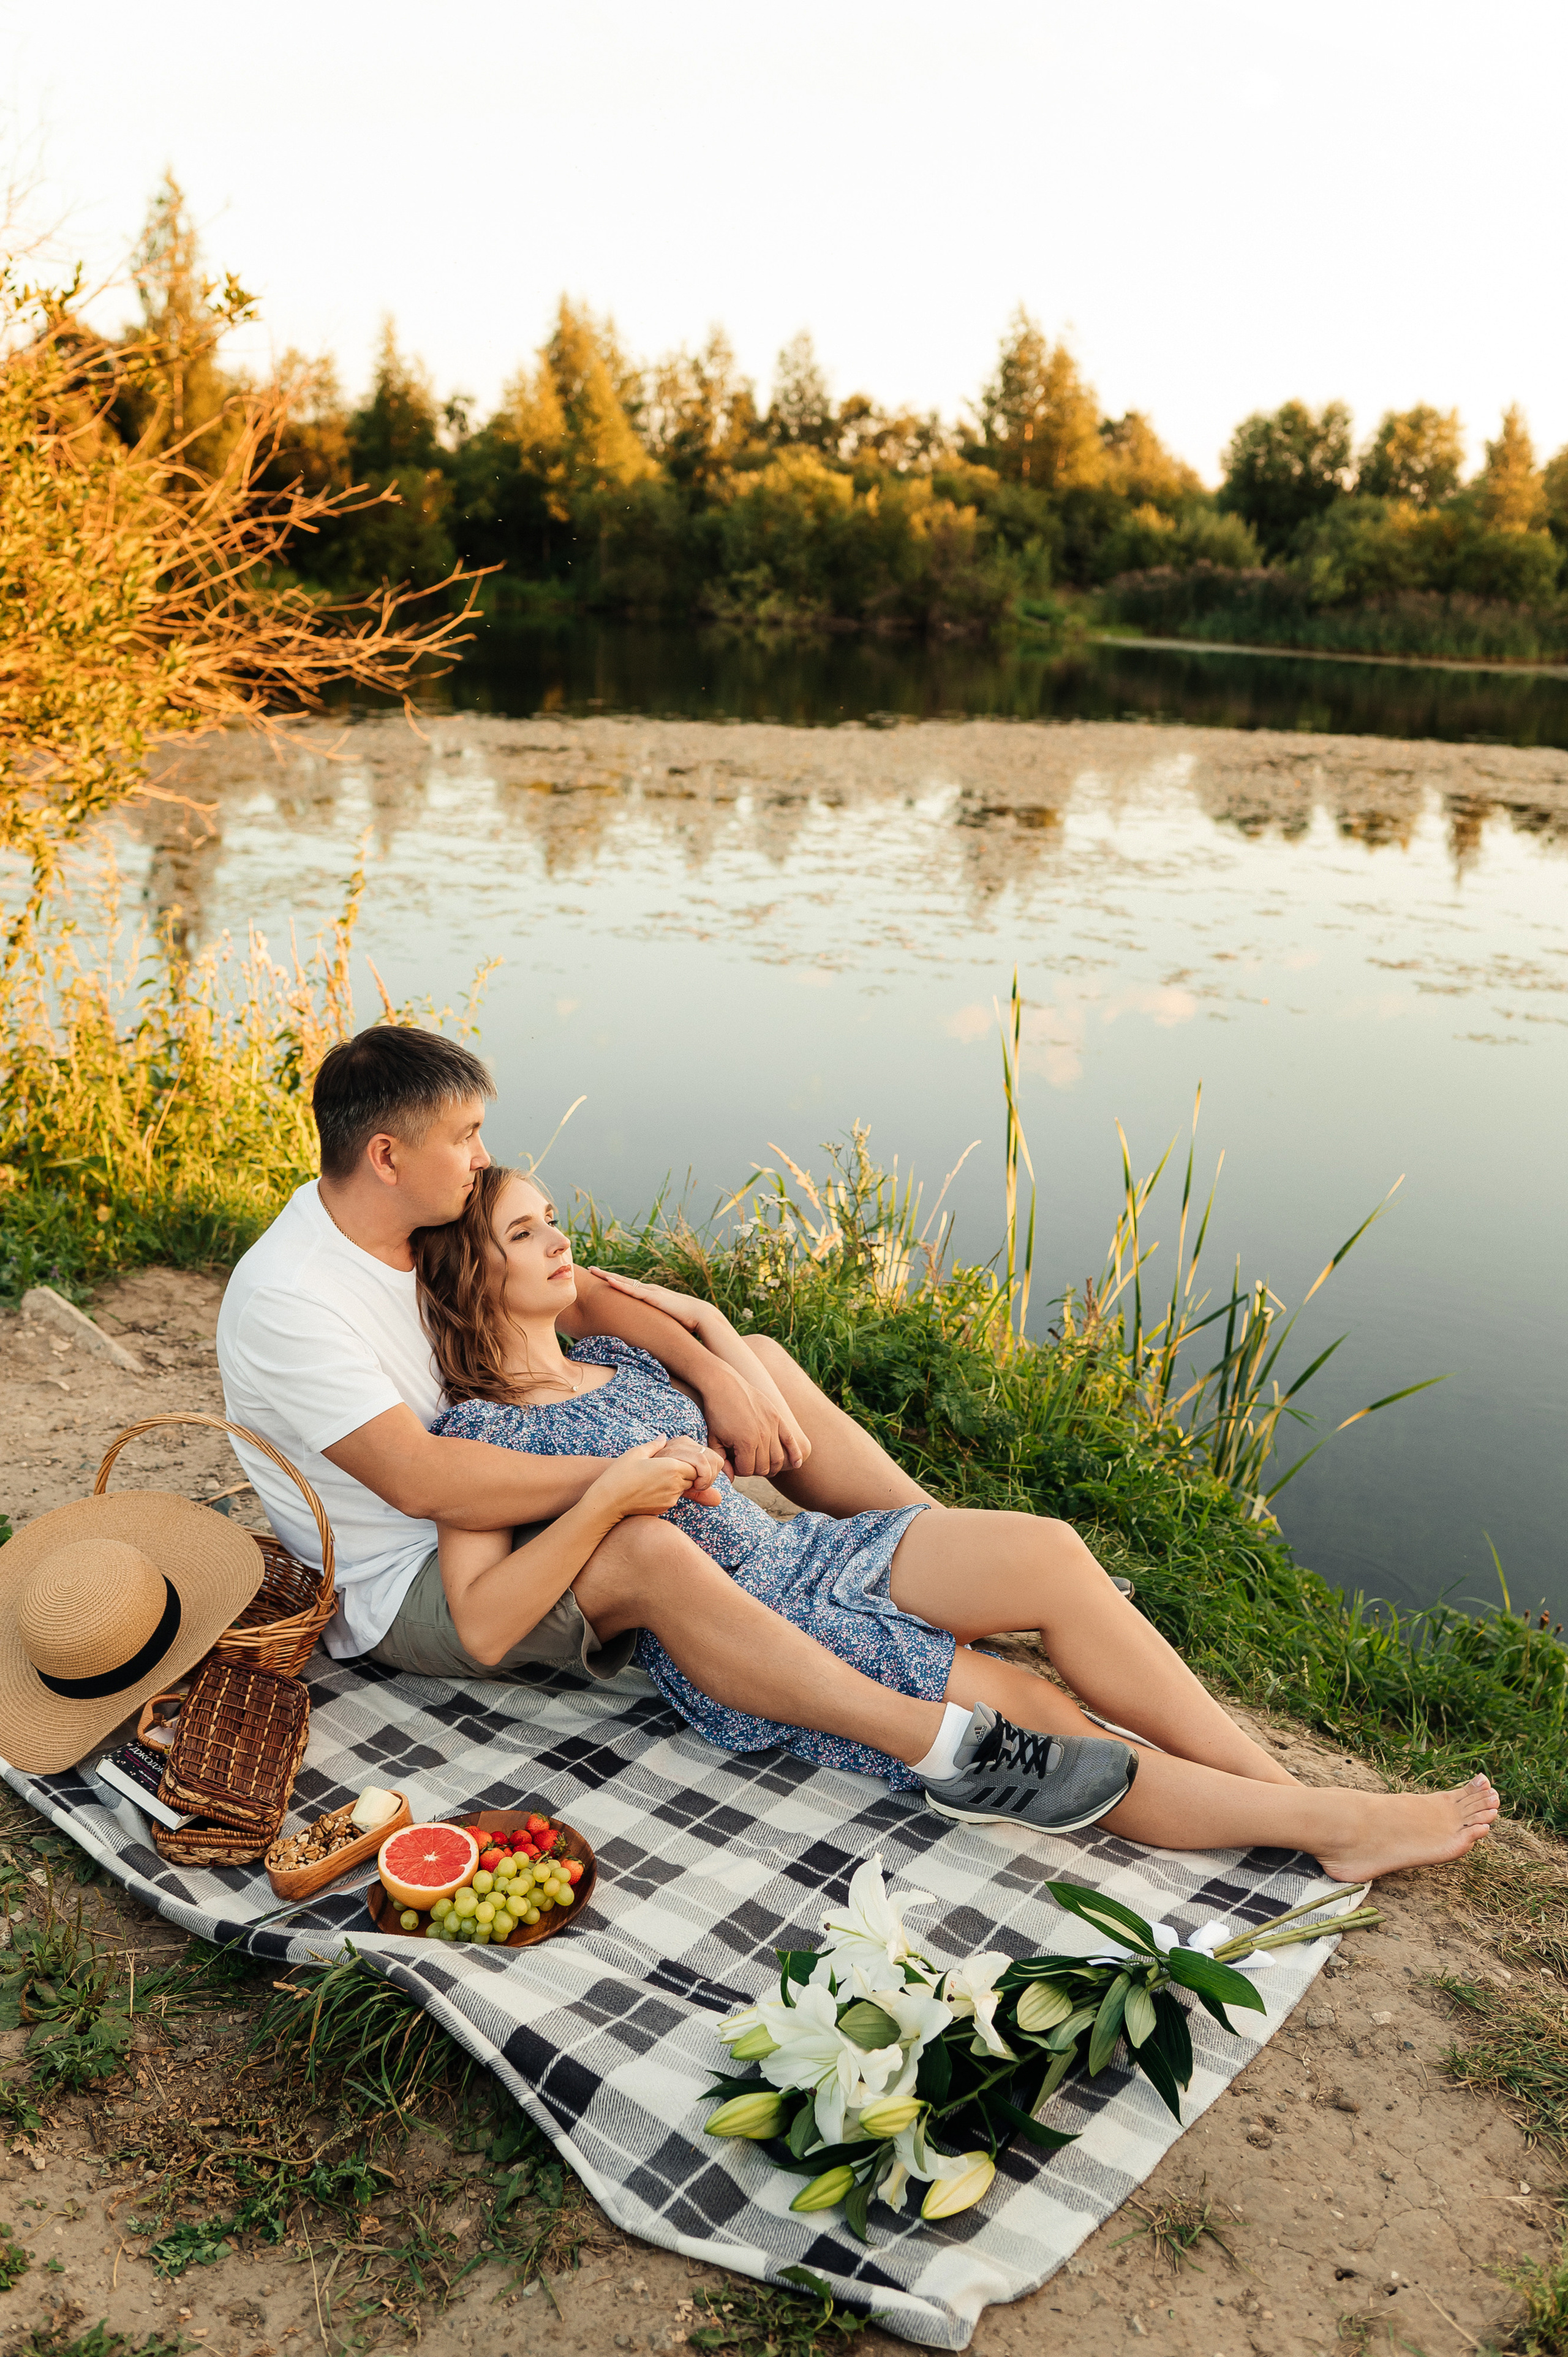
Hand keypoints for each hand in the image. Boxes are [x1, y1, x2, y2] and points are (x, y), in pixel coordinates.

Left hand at [585, 1267, 708, 1333]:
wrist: (701, 1316)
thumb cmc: (685, 1322)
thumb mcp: (664, 1322)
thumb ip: (654, 1323)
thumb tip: (647, 1334)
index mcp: (651, 1295)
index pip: (629, 1286)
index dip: (614, 1282)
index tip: (600, 1278)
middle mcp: (649, 1290)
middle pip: (623, 1280)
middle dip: (606, 1274)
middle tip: (590, 1269)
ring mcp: (651, 1292)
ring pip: (625, 1282)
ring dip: (608, 1276)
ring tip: (594, 1271)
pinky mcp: (654, 1298)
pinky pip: (633, 1291)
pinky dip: (620, 1285)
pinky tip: (609, 1281)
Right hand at [592, 1440, 716, 1518]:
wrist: (608, 1502)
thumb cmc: (620, 1474)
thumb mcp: (635, 1453)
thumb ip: (654, 1445)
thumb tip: (664, 1437)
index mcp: (672, 1468)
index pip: (695, 1465)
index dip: (687, 1461)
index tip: (673, 1459)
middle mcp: (675, 1485)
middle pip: (692, 1477)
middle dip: (684, 1471)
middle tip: (664, 1467)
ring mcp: (671, 1498)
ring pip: (683, 1488)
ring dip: (676, 1482)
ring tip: (655, 1477)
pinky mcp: (664, 1508)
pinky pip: (673, 1497)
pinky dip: (667, 1492)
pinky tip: (650, 1488)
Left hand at [697, 1361, 806, 1479]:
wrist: (724, 1385)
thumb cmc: (716, 1412)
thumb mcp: (713, 1439)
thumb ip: (722, 1461)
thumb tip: (731, 1478)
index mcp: (745, 1443)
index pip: (748, 1471)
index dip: (739, 1470)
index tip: (733, 1461)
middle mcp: (762, 1436)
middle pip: (765, 1467)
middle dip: (754, 1468)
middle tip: (745, 1460)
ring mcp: (772, 1426)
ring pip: (778, 1458)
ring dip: (770, 1465)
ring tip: (761, 1462)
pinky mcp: (777, 1417)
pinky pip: (790, 1440)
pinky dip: (795, 1454)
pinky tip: (797, 1463)